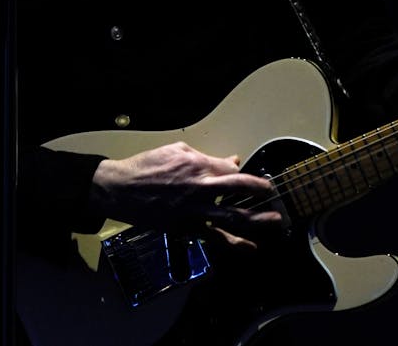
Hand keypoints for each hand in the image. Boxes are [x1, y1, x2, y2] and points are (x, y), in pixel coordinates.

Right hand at [90, 141, 283, 248]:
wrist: (122, 188)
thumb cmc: (146, 166)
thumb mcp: (176, 150)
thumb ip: (204, 156)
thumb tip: (228, 161)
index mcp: (199, 165)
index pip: (230, 168)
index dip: (239, 169)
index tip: (243, 173)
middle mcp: (202, 188)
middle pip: (240, 187)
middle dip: (260, 189)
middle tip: (272, 191)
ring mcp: (196, 210)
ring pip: (234, 215)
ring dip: (257, 218)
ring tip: (275, 221)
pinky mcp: (188, 227)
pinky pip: (216, 237)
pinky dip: (235, 244)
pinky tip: (250, 248)